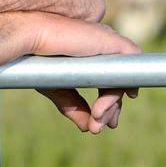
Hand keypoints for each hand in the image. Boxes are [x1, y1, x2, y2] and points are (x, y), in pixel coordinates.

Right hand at [27, 14, 140, 133]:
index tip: (98, 125)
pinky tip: (123, 97)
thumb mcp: (59, 89)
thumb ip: (75, 107)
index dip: (108, 105)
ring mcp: (109, 44)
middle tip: (98, 126)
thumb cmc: (40, 58)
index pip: (109, 83)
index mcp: (90, 56)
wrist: (33, 38)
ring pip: (123, 79)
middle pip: (118, 83)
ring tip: (96, 117)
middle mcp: (102, 49)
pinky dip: (127, 84)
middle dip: (111, 109)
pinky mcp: (114, 42)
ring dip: (113, 103)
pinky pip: (132, 66)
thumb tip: (89, 128)